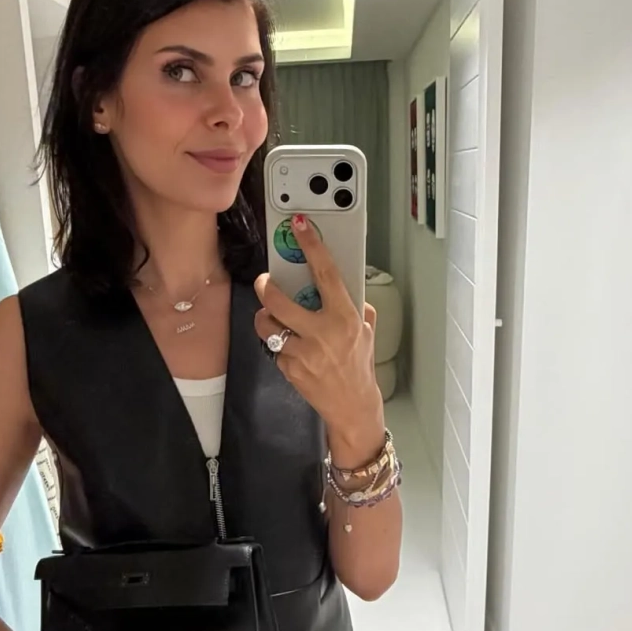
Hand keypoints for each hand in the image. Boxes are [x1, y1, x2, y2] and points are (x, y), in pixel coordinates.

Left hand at [255, 214, 382, 445]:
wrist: (351, 405)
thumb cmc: (359, 365)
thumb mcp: (366, 331)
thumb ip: (355, 306)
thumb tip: (340, 282)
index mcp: (345, 317)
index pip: (325, 273)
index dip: (311, 245)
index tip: (299, 225)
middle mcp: (322, 333)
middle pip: (279, 300)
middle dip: (266, 286)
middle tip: (265, 281)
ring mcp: (303, 353)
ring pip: (267, 325)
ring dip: (265, 318)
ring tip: (272, 318)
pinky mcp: (289, 368)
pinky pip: (272, 347)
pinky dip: (276, 343)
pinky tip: (287, 346)